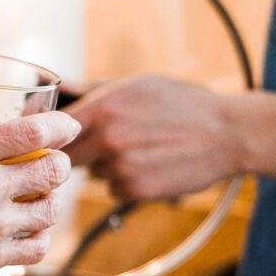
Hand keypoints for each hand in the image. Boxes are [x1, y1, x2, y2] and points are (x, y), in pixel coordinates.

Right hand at [0, 114, 76, 275]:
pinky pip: (38, 248)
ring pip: (50, 209)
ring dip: (52, 200)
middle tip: (54, 162)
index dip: (59, 125)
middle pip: (52, 169)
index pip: (31, 131)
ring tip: (43, 197)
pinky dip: (42, 238)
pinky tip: (32, 232)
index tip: (67, 126)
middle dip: (60, 163)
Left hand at [63, 75, 243, 201]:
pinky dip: (125, 182)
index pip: (52, 128)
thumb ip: (93, 89)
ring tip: (139, 150)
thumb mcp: (137, 85)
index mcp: (103, 108)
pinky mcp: (136, 191)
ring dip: (105, 166)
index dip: (49, 134)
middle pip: (67, 156)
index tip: (51, 136)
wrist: (226, 132)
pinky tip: (149, 166)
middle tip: (99, 144)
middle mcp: (107, 139)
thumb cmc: (181, 103)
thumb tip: (61, 85)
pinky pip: (113, 190)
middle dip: (77, 152)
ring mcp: (121, 168)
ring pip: (93, 173)